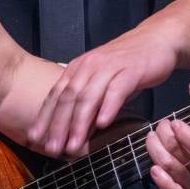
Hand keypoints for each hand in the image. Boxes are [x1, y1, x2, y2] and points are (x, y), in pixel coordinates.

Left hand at [26, 24, 178, 157]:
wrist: (155, 39)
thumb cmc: (126, 64)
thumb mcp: (100, 80)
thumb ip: (87, 102)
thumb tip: (73, 130)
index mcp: (77, 68)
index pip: (56, 95)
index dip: (44, 117)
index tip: (34, 138)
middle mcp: (89, 66)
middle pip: (69, 98)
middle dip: (58, 126)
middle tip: (52, 148)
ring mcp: (109, 67)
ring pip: (89, 97)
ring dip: (79, 123)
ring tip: (73, 144)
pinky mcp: (130, 71)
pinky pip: (116, 90)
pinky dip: (108, 107)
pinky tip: (102, 124)